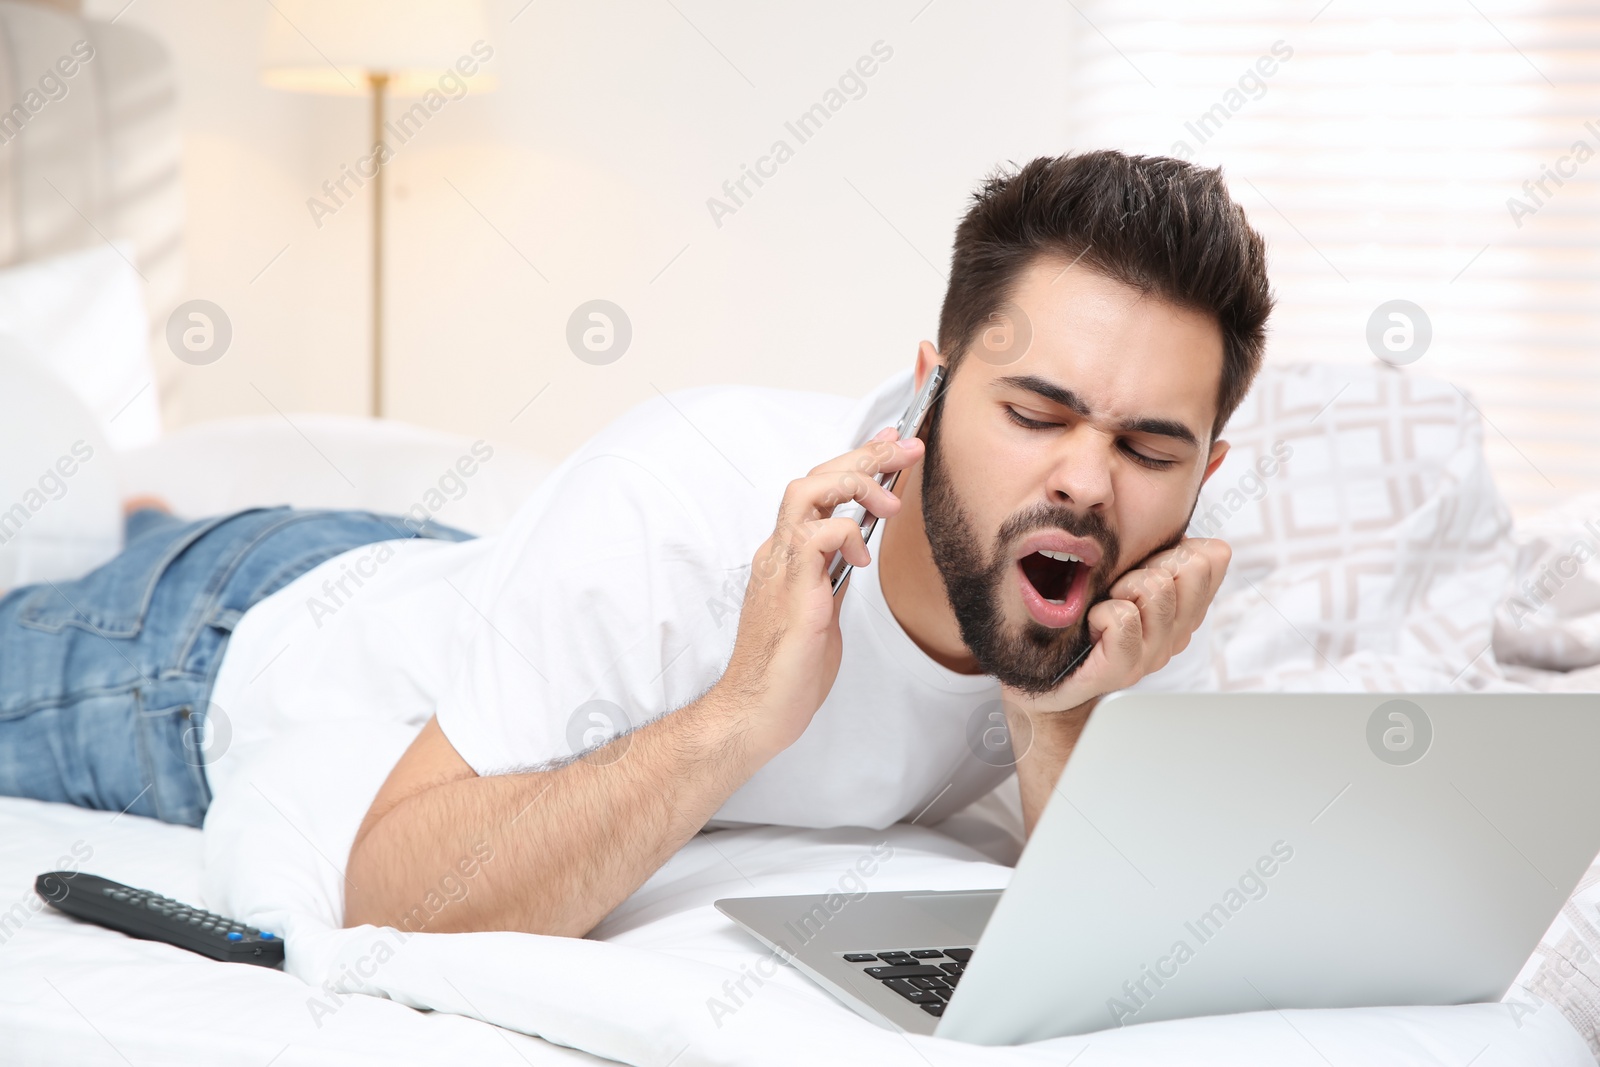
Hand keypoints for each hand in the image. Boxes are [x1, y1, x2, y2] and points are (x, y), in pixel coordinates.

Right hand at [718, 427, 923, 756]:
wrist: (756, 712)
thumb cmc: (789, 671)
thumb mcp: (823, 611)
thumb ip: (833, 576)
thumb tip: (856, 551)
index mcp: (785, 557)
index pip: (817, 491)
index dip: (854, 461)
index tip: (890, 443)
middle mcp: (778, 553)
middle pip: (814, 478)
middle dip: (864, 456)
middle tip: (906, 446)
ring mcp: (781, 568)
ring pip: (807, 492)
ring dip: (854, 483)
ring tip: (891, 500)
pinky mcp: (793, 591)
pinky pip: (815, 538)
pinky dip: (846, 534)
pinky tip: (864, 554)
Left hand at [1003, 538, 1230, 716]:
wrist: (1044, 672)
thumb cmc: (1078, 615)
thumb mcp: (1122, 570)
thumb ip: (1154, 550)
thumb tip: (1192, 533)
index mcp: (1184, 607)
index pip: (1213, 556)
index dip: (1174, 545)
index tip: (1142, 563)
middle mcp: (1176, 633)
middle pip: (1191, 567)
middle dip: (1149, 562)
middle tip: (1118, 586)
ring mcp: (1153, 654)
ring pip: (1157, 588)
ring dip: (1121, 586)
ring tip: (1104, 603)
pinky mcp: (1123, 670)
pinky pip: (1125, 620)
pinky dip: (1102, 613)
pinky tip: (1092, 624)